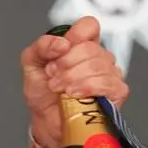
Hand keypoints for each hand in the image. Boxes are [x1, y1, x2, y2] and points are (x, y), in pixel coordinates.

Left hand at [20, 16, 129, 147]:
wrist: (44, 120)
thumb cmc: (43, 93)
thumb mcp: (32, 64)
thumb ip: (41, 47)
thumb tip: (61, 43)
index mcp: (81, 44)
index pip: (89, 26)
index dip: (74, 37)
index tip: (59, 52)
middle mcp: (98, 56)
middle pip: (90, 48)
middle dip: (66, 64)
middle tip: (53, 76)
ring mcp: (109, 73)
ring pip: (98, 66)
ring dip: (72, 78)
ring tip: (59, 88)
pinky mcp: (116, 92)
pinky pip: (109, 83)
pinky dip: (88, 88)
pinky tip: (74, 94)